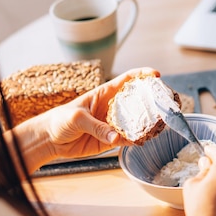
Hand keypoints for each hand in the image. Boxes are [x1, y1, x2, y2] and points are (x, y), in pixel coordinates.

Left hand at [29, 67, 158, 160]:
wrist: (50, 139)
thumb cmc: (60, 120)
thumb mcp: (77, 118)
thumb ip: (97, 127)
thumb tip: (116, 137)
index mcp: (104, 94)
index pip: (126, 80)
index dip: (142, 75)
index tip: (156, 75)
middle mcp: (112, 107)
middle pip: (136, 101)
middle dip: (151, 100)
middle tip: (165, 103)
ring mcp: (113, 123)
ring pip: (135, 122)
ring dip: (147, 123)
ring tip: (160, 123)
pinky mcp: (111, 140)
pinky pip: (127, 139)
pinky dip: (136, 140)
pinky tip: (144, 140)